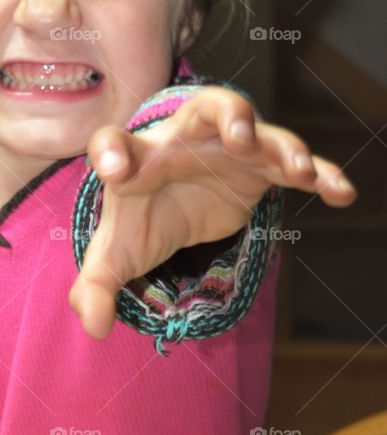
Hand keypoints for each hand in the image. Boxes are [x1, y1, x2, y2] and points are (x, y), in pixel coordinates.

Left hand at [68, 86, 356, 339]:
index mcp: (138, 159)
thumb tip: (92, 327)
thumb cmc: (141, 218)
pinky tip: (341, 194)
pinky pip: (296, 164)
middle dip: (226, 114)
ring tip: (299, 169)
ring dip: (282, 145)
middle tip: (238, 133)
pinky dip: (322, 173)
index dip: (111, 152)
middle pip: (208, 107)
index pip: (113, 144)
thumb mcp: (116, 255)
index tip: (114, 170)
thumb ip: (96, 286)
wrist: (174, 205)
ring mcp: (229, 148)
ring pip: (262, 131)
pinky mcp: (262, 167)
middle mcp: (185, 140)